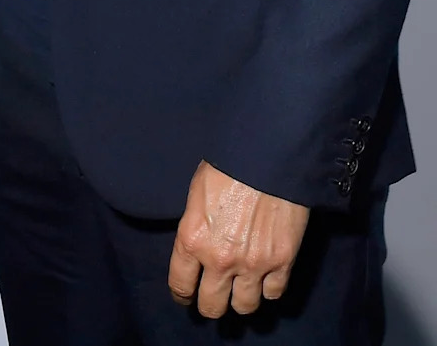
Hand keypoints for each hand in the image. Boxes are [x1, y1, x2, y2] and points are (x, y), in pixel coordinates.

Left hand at [168, 160, 308, 317]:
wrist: (267, 155)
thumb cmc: (226, 164)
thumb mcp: (196, 193)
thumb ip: (195, 227)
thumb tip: (197, 246)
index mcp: (192, 239)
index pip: (180, 285)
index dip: (182, 295)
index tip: (186, 296)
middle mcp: (220, 260)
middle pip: (212, 306)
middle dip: (210, 304)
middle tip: (214, 297)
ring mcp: (253, 264)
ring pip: (244, 307)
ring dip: (241, 300)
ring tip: (241, 290)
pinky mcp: (282, 262)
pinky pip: (273, 294)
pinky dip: (269, 289)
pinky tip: (265, 278)